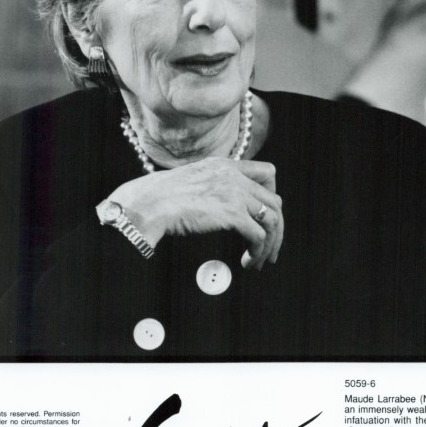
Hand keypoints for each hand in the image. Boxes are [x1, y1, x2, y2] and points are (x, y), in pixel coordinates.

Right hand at [107, 158, 283, 269]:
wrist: (149, 202)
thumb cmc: (160, 196)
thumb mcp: (191, 179)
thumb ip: (211, 185)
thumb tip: (219, 207)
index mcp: (225, 166)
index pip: (267, 173)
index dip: (271, 196)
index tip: (266, 215)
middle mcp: (234, 177)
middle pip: (274, 201)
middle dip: (276, 228)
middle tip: (270, 247)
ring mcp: (235, 194)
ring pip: (271, 220)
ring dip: (269, 244)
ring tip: (259, 260)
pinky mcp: (232, 214)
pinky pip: (259, 235)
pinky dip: (258, 252)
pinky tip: (247, 260)